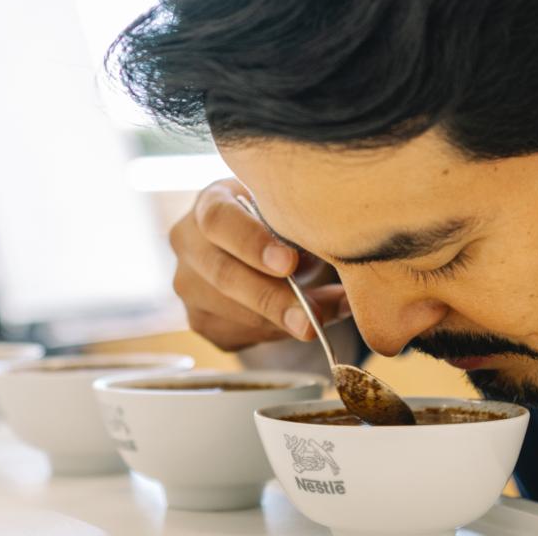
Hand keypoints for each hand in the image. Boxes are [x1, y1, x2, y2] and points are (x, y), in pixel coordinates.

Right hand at [167, 178, 347, 350]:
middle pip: (223, 275)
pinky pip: (236, 335)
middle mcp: (188, 242)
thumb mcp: (291, 218)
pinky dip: (273, 334)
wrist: (252, 244)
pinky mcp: (198, 319)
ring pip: (230, 313)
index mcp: (210, 202)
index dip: (252, 242)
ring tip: (320, 321)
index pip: (219, 220)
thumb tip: (350, 290)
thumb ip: (311, 240)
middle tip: (311, 318)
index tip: (289, 262)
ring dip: (279, 322)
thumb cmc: (279, 224)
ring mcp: (187, 284)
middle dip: (271, 299)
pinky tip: (294, 324)